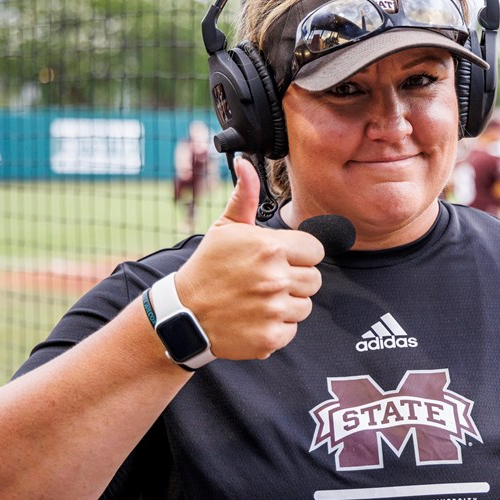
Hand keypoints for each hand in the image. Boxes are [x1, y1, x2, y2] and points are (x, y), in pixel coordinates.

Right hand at [174, 158, 324, 360]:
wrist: (183, 315)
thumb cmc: (208, 268)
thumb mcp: (225, 229)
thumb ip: (244, 196)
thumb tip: (245, 163)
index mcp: (269, 248)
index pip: (316, 251)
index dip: (301, 254)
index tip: (281, 259)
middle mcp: (275, 278)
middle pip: (314, 280)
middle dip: (295, 280)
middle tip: (267, 281)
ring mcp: (274, 309)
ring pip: (305, 306)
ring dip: (287, 304)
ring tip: (259, 299)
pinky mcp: (271, 337)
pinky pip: (292, 329)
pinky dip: (276, 327)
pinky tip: (254, 318)